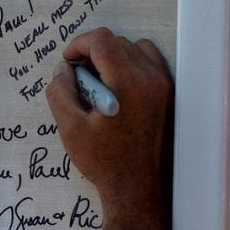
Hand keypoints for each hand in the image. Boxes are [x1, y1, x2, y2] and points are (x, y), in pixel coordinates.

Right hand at [45, 27, 172, 217]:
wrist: (138, 190)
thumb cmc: (105, 162)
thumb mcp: (70, 129)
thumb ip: (60, 92)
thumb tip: (63, 70)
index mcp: (126, 82)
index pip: (101, 40)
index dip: (78, 45)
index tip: (67, 63)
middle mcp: (150, 78)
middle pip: (116, 43)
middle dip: (92, 54)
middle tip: (79, 80)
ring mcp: (164, 86)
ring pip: (135, 49)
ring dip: (113, 59)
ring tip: (99, 86)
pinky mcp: (169, 96)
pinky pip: (150, 64)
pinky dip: (131, 67)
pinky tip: (118, 92)